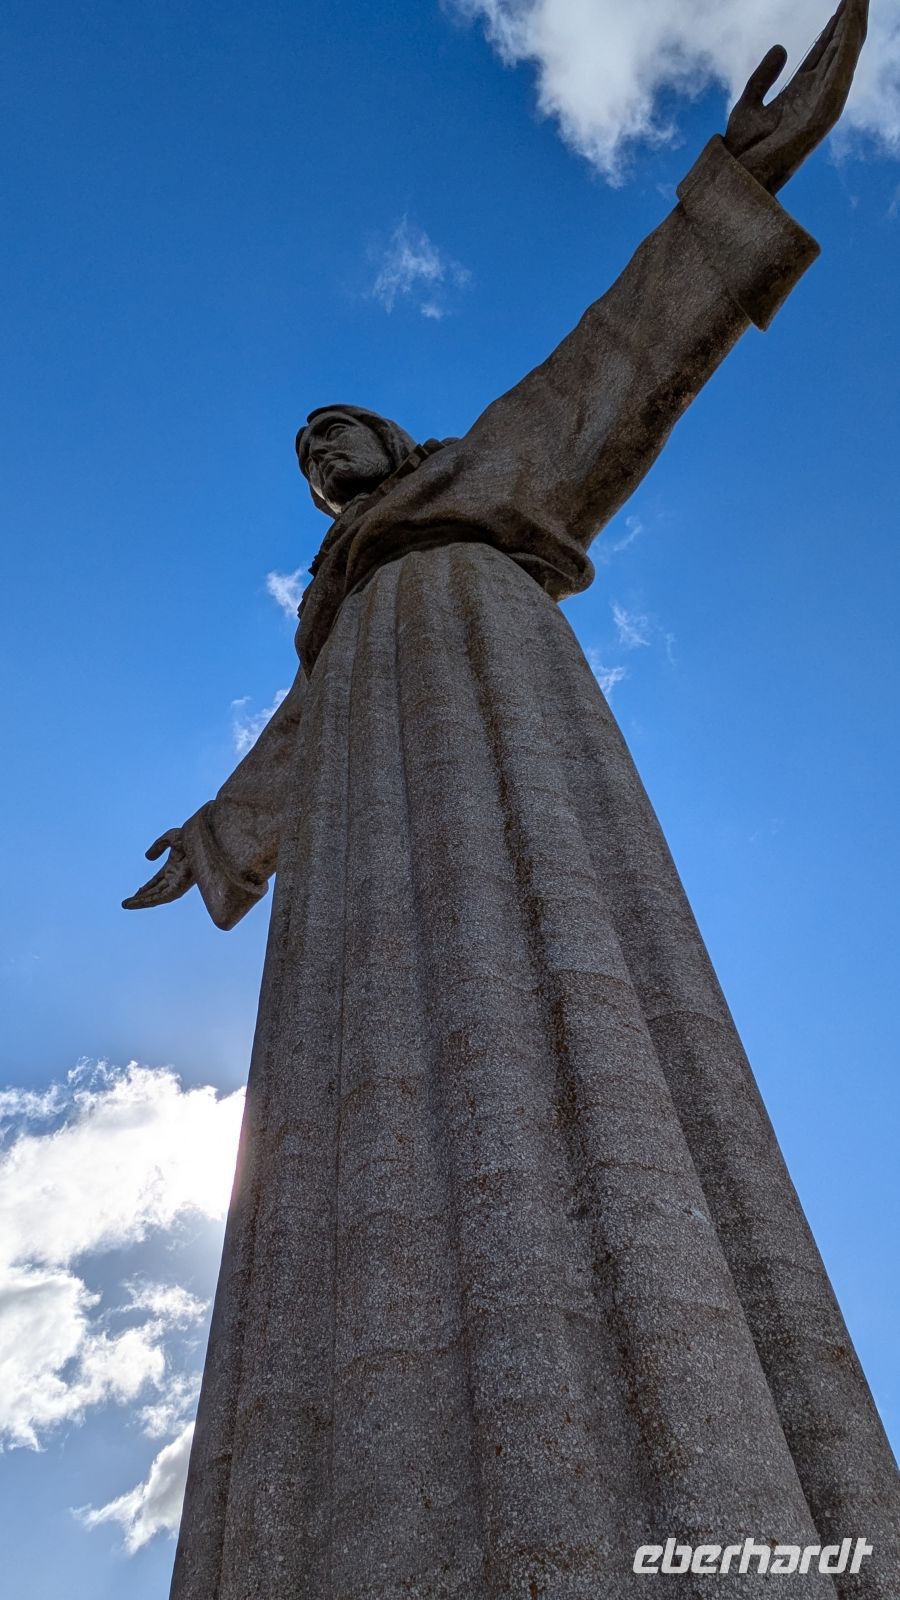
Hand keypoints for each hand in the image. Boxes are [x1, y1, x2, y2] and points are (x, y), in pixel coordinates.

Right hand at [122, 829, 194, 910]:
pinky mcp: (179, 887)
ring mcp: (178, 883)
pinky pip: (162, 897)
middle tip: (126, 903)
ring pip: (157, 897)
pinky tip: (137, 901)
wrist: (203, 838)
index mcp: (174, 868)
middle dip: (141, 897)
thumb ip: (158, 846)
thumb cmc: (193, 836)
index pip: (157, 881)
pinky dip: (149, 900)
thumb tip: (148, 858)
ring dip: (142, 901)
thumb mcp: (170, 838)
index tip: (136, 893)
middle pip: (155, 891)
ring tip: (126, 905)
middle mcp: (176, 878)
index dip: (146, 887)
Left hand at [725, 0, 868, 192]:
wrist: (736, 178)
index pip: (824, 52)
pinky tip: (851, 25)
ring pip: (843, 59)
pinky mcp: (821, 116)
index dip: (834, 26)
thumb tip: (781, 47)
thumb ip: (763, 77)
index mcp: (800, 93)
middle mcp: (815, 97)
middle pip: (838, 50)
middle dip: (849, 20)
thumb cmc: (742, 151)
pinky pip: (838, 76)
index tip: (844, 1)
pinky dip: (846, 50)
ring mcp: (821, 106)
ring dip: (854, 28)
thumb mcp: (748, 104)